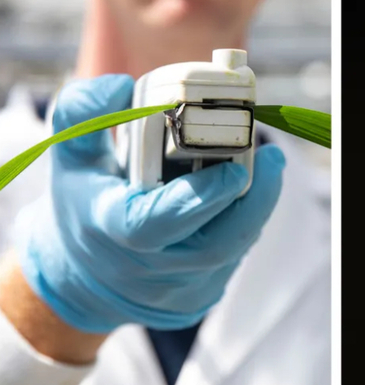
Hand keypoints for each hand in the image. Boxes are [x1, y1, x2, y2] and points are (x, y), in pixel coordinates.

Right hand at [13, 74, 284, 332]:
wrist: (87, 275)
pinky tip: (240, 196)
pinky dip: (244, 223)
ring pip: (234, 249)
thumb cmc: (85, 205)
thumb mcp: (71, 157)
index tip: (236, 168)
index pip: (161, 221)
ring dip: (254, 206)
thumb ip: (83, 114)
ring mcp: (181, 291)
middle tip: (272, 159)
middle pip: (216, 243)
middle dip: (254, 200)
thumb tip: (122, 88)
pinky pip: (235, 257)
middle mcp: (150, 270)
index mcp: (114, 231)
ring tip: (264, 168)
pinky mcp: (202, 297)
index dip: (202, 195)